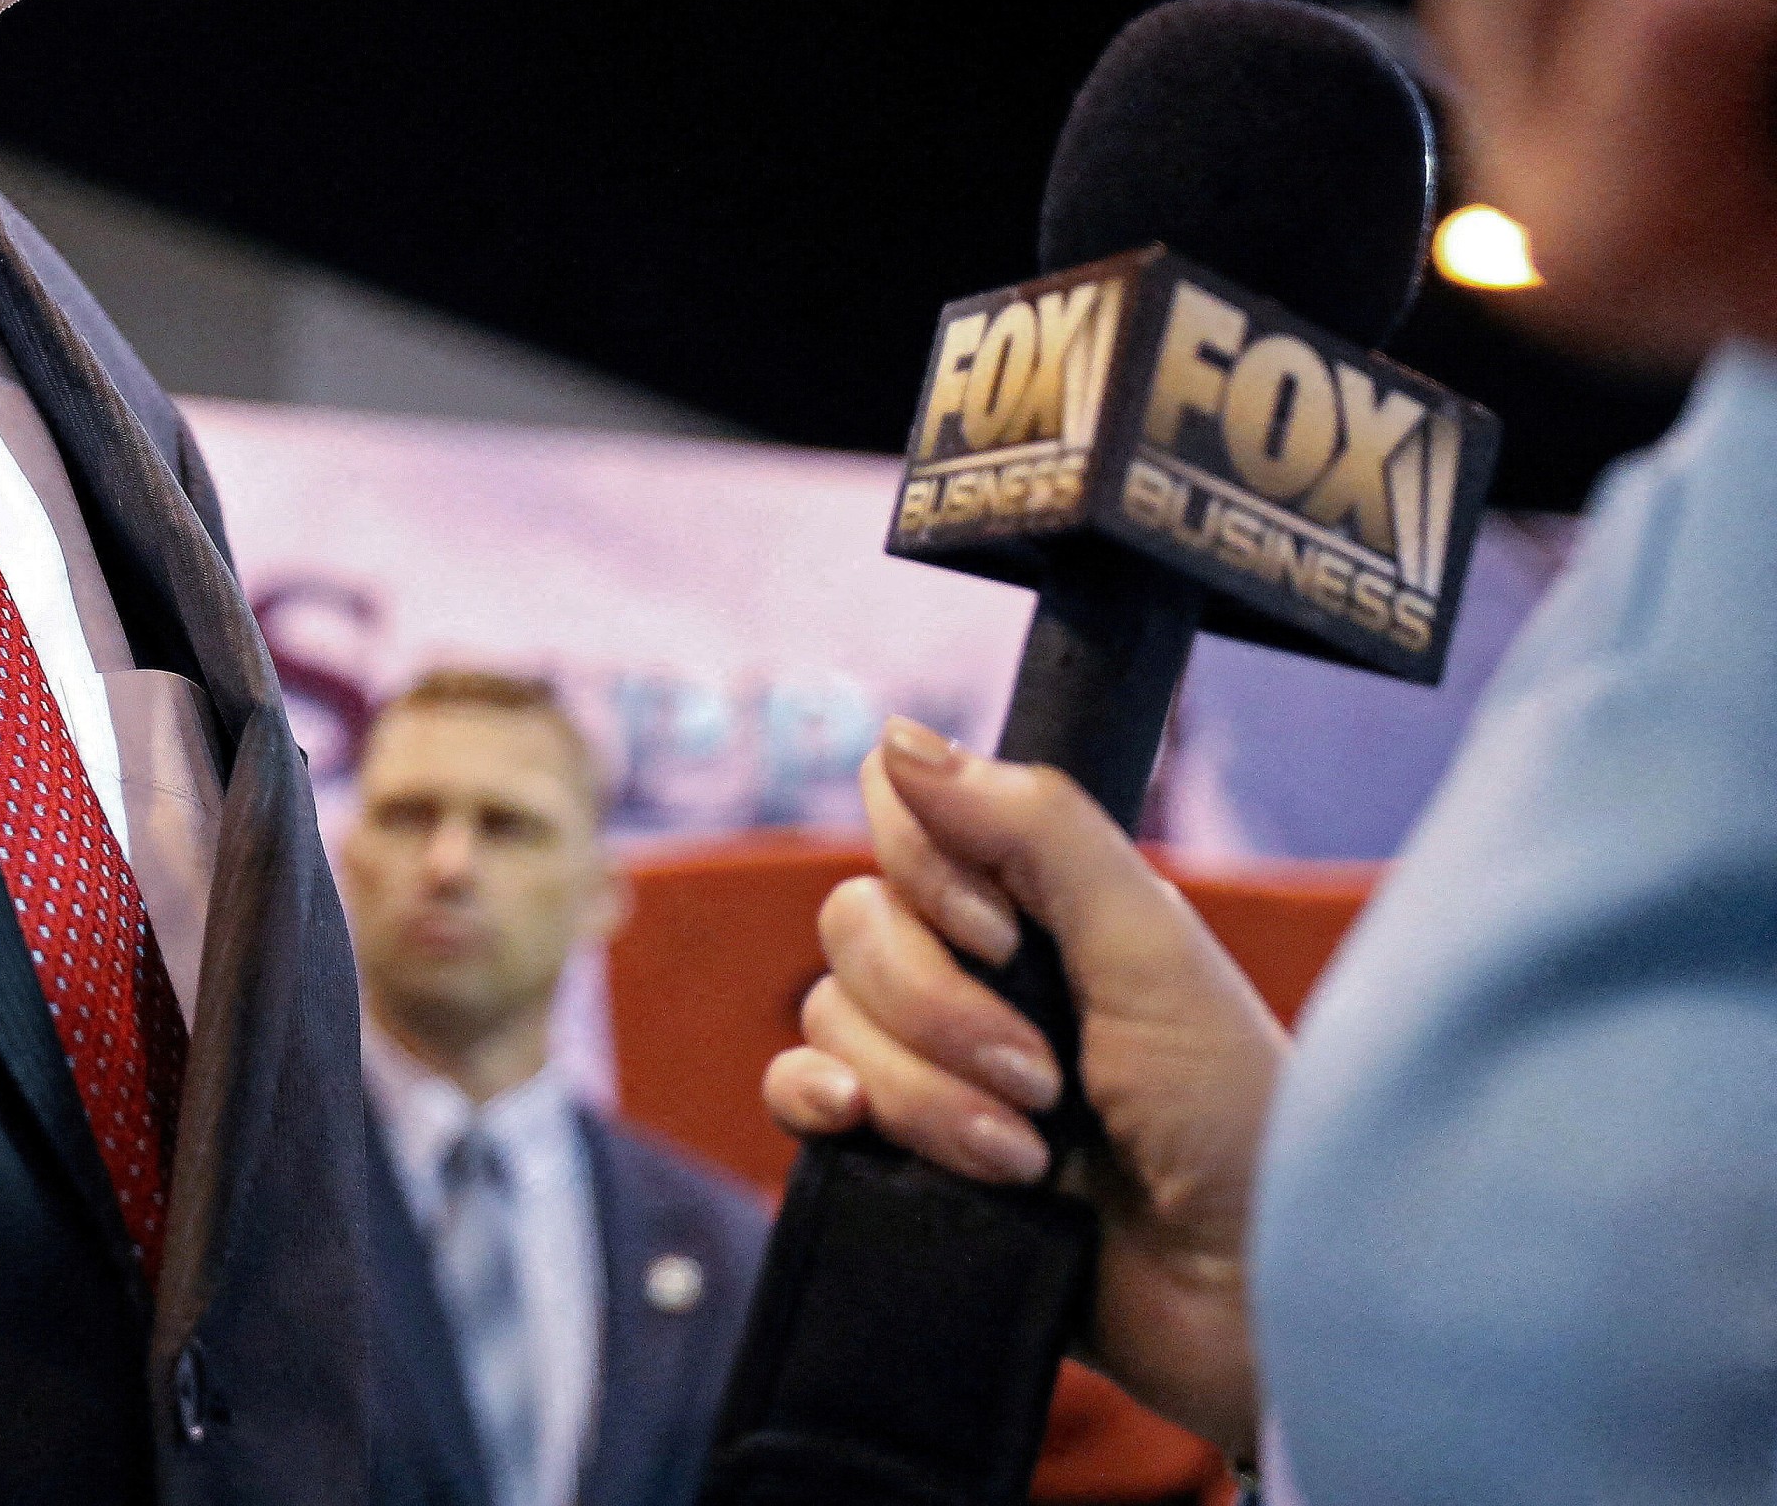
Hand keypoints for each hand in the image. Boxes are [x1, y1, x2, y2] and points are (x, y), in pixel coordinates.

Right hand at [760, 722, 1283, 1455]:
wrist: (1250, 1308)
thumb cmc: (1241, 1129)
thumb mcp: (1156, 954)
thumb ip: (1038, 830)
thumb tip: (900, 738)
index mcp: (1045, 909)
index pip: (905, 817)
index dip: (929, 872)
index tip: (1001, 935)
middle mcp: (981, 974)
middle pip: (856, 923)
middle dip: (941, 1011)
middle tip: (1044, 1079)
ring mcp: (936, 1066)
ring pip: (833, 1016)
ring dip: (926, 1092)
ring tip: (1025, 1157)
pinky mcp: (901, 1155)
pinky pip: (797, 1092)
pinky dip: (822, 1102)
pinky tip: (864, 1127)